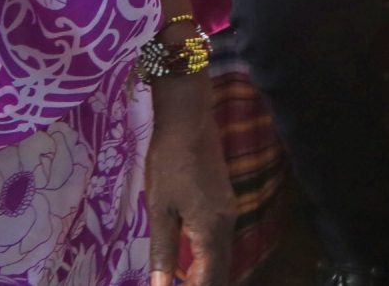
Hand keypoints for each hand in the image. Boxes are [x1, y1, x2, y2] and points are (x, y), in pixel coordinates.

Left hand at [145, 66, 232, 285]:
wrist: (188, 119)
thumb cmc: (169, 163)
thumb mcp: (160, 209)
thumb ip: (163, 251)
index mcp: (212, 230)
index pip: (210, 278)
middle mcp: (227, 225)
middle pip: (221, 271)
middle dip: (201, 284)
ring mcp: (229, 211)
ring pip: (221, 255)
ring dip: (203, 273)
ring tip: (180, 279)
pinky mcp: (224, 201)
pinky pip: (219, 240)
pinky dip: (205, 256)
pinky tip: (186, 258)